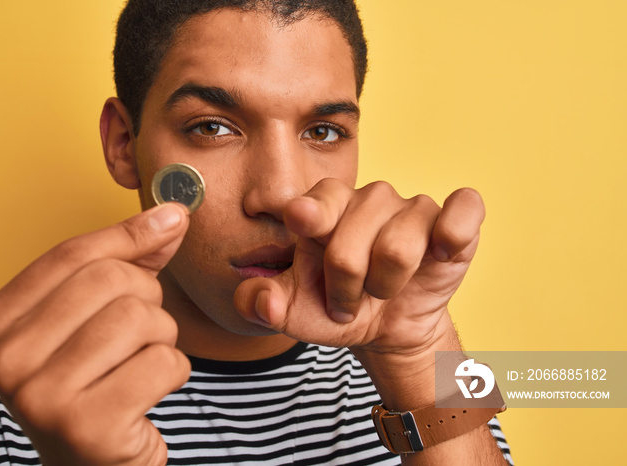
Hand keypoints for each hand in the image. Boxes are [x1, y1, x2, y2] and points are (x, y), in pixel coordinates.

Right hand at [0, 203, 190, 465]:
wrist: (94, 461)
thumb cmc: (94, 380)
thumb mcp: (93, 315)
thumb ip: (126, 260)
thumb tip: (172, 214)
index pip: (74, 254)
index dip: (132, 235)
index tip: (173, 220)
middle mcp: (5, 360)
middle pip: (110, 281)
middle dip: (147, 298)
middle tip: (140, 332)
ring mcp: (41, 397)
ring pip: (139, 318)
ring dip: (161, 337)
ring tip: (140, 363)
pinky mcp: (88, 427)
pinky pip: (164, 362)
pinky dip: (173, 370)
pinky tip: (149, 391)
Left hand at [234, 178, 484, 355]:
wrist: (385, 328)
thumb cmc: (336, 308)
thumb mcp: (292, 311)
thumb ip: (261, 304)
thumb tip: (262, 301)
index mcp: (326, 207)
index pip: (317, 201)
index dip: (310, 215)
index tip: (299, 219)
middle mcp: (369, 199)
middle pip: (350, 243)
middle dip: (345, 289)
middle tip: (347, 302)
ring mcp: (412, 207)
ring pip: (398, 246)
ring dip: (386, 286)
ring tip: (382, 291)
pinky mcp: (455, 219)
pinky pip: (463, 209)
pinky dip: (454, 233)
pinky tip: (442, 253)